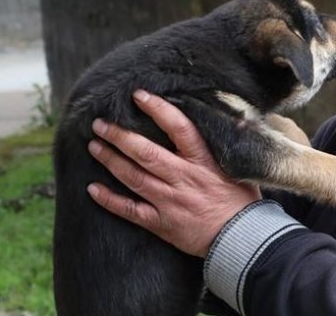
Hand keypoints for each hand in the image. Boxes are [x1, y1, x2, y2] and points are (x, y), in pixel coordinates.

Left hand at [86, 90, 261, 257]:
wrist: (242, 238)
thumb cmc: (242, 202)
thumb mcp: (239, 168)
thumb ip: (226, 146)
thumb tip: (235, 117)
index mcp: (203, 162)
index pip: (179, 128)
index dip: (158, 110)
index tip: (139, 96)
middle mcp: (183, 178)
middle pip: (145, 152)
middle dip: (120, 136)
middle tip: (100, 124)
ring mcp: (170, 202)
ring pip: (133, 177)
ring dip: (110, 160)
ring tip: (94, 146)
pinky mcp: (161, 223)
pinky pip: (130, 210)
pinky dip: (109, 200)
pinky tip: (92, 189)